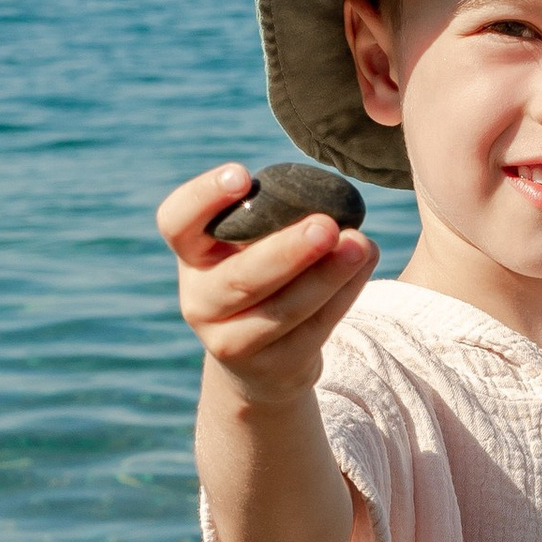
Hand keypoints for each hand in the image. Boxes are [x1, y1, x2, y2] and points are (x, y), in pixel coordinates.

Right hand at [159, 164, 376, 408]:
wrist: (260, 360)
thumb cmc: (260, 276)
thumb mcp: (250, 246)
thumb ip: (276, 220)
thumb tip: (334, 203)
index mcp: (192, 255)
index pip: (176, 222)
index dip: (203, 197)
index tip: (242, 175)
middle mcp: (200, 300)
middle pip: (238, 278)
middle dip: (286, 252)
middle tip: (325, 225)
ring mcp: (231, 340)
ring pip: (282, 310)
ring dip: (326, 276)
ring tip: (360, 245)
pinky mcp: (273, 366)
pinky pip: (313, 329)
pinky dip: (344, 295)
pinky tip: (364, 264)